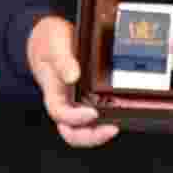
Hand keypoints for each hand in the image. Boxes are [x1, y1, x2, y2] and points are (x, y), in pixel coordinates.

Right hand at [19, 12, 122, 149]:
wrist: (51, 36)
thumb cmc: (49, 40)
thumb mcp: (54, 43)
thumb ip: (62, 59)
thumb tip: (72, 76)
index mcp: (52, 92)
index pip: (60, 114)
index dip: (75, 118)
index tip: (92, 113)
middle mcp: (64, 101)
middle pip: (72, 132)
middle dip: (92, 136)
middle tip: (112, 129)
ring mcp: (76, 101)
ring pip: (85, 128)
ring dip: (101, 131)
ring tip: (118, 125)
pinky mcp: (89, 97)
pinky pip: (98, 115)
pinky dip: (109, 117)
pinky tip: (123, 111)